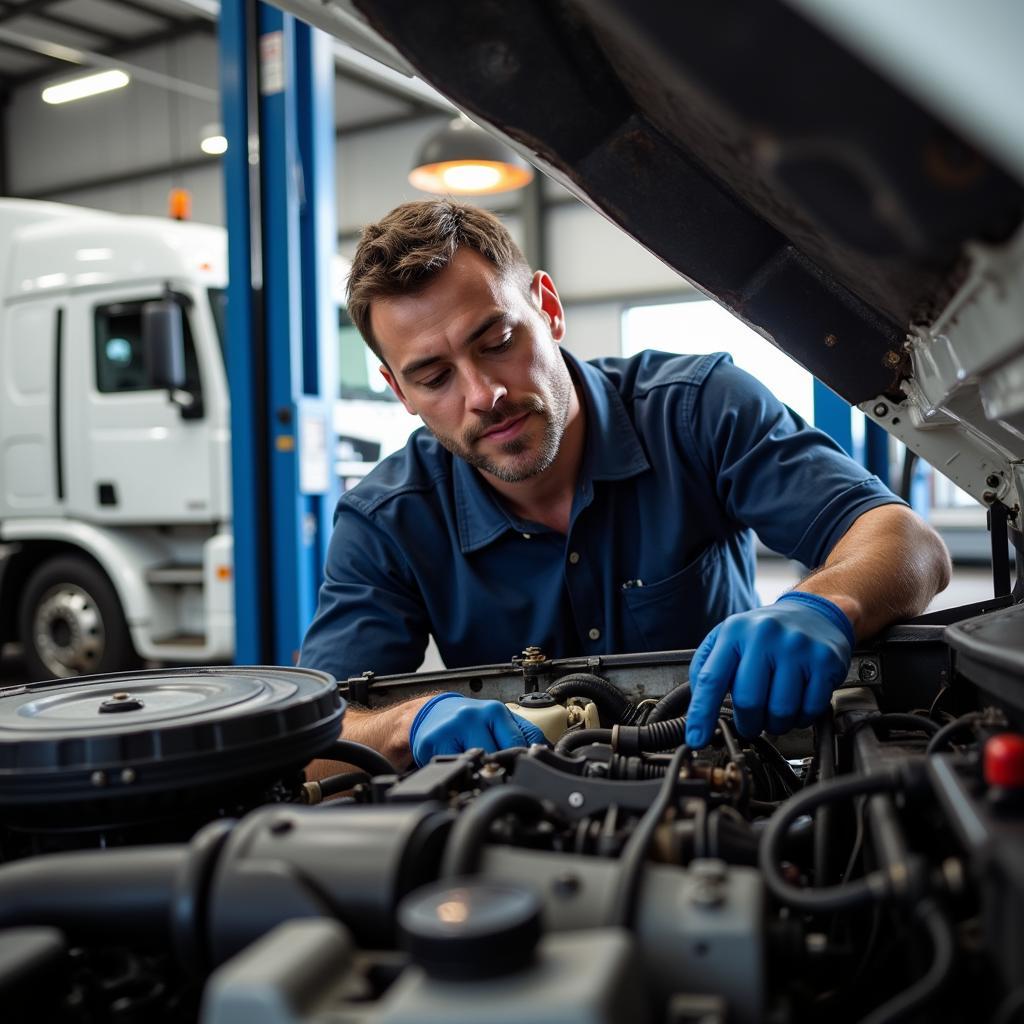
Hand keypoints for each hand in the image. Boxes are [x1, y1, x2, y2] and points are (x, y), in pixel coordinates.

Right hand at [409, 693, 547, 765]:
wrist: (433, 714)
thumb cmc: (470, 720)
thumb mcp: (499, 721)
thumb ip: (524, 734)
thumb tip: (547, 752)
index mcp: (495, 711)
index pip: (518, 744)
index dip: (521, 761)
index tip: (520, 767)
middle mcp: (473, 716)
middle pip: (497, 758)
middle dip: (498, 767)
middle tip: (493, 766)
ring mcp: (452, 728)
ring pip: (476, 765)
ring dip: (477, 771)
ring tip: (474, 763)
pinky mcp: (432, 742)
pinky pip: (452, 768)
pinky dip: (456, 771)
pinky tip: (456, 761)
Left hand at [685, 592, 854, 747]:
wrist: (813, 613)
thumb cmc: (765, 634)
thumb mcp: (728, 638)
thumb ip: (707, 668)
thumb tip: (697, 710)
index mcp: (734, 631)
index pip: (711, 679)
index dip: (702, 714)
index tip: (697, 739)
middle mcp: (764, 636)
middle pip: (748, 701)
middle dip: (747, 723)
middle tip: (750, 723)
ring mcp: (797, 647)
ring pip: (780, 711)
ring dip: (775, 724)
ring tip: (773, 712)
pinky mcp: (824, 661)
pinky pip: (809, 709)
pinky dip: (800, 718)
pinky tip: (796, 704)